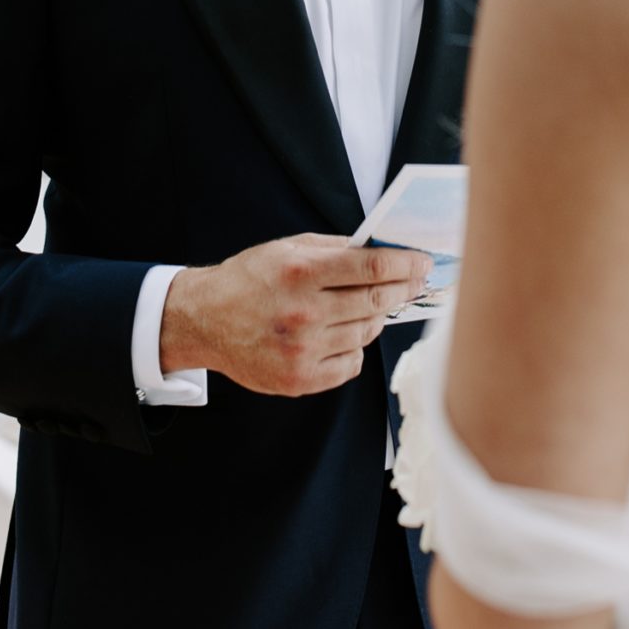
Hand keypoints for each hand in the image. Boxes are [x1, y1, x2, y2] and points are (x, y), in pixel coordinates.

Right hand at [160, 234, 432, 398]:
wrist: (205, 321)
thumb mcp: (286, 248)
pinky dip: (355, 348)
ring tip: (370, 307)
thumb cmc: (250, 279)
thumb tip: (382, 250)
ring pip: (366, 334)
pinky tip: (343, 334)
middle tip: (416, 283)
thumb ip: (334, 249)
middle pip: (376, 302)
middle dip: (403, 290)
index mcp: (301, 272)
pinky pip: (351, 365)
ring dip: (376, 318)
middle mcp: (304, 312)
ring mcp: (303, 350)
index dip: (406, 264)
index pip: (372, 267)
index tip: (423, 263)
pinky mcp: (300, 379)